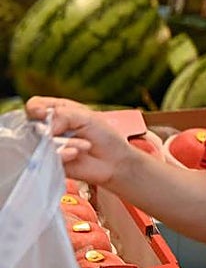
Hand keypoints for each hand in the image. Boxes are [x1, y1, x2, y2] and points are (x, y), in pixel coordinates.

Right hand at [24, 96, 138, 185]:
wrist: (113, 161)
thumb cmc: (103, 135)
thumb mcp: (87, 117)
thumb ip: (64, 116)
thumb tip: (45, 128)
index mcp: (57, 111)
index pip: (35, 105)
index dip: (34, 108)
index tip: (41, 113)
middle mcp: (48, 127)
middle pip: (31, 124)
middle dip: (50, 129)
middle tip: (64, 132)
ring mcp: (46, 145)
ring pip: (40, 142)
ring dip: (65, 143)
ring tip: (85, 145)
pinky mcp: (48, 162)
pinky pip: (47, 157)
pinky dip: (63, 154)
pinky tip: (75, 154)